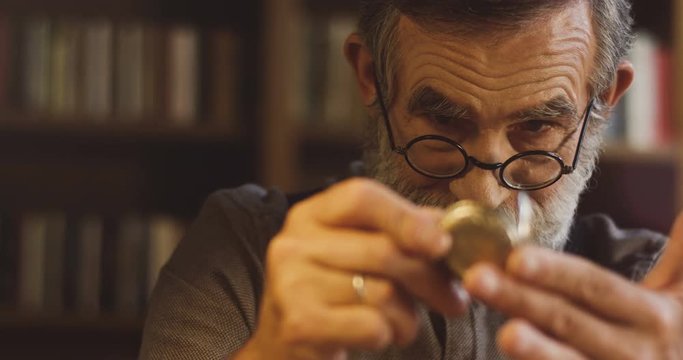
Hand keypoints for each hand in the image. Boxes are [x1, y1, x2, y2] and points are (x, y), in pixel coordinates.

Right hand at [240, 179, 468, 359]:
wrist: (287, 345)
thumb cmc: (333, 296)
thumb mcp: (360, 254)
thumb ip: (400, 234)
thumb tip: (449, 226)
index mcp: (312, 215)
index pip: (361, 197)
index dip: (407, 217)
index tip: (442, 244)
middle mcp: (294, 242)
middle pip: (383, 249)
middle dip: (430, 279)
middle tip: (454, 301)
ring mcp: (291, 282)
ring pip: (383, 292)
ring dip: (408, 316)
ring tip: (402, 324)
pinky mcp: (298, 322)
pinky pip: (371, 325)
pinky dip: (387, 335)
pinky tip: (377, 337)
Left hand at [463, 214, 682, 359]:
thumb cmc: (674, 332)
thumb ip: (680, 251)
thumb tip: (680, 188)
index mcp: (654, 314)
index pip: (594, 286)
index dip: (557, 273)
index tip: (516, 258)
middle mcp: (636, 350)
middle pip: (568, 320)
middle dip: (520, 300)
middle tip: (477, 279)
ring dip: (535, 350)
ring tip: (504, 334)